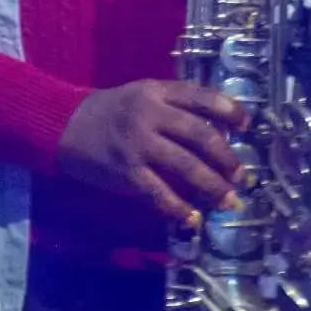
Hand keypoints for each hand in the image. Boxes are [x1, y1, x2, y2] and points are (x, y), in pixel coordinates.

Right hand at [57, 80, 249, 225]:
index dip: (230, 110)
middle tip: (242, 175)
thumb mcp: (141, 93)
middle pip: (200, 135)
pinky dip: (178, 208)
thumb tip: (218, 127)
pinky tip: (194, 219)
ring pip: (185, 165)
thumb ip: (174, 104)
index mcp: (156, 91)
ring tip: (229, 200)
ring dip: (212, 185)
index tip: (248, 126)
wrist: (62, 124)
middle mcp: (149, 115)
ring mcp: (137, 144)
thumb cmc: (109, 110)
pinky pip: (158, 193)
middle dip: (226, 157)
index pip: (201, 97)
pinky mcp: (125, 172)